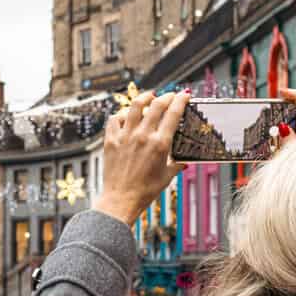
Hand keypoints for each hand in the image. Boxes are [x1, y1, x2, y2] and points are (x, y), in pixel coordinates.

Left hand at [93, 89, 190, 226]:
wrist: (121, 200)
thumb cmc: (145, 191)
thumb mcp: (167, 177)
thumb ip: (177, 165)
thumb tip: (184, 162)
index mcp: (160, 144)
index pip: (173, 113)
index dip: (180, 100)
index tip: (184, 95)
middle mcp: (142, 136)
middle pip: (156, 105)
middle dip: (166, 96)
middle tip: (170, 95)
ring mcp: (125, 136)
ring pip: (135, 106)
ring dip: (144, 97)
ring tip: (149, 96)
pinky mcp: (111, 140)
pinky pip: (115, 119)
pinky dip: (122, 114)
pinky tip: (126, 115)